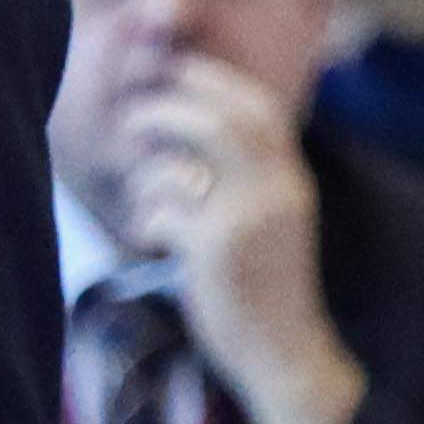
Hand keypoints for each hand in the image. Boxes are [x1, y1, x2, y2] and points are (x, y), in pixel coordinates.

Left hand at [109, 59, 359, 423]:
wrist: (283, 350)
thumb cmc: (261, 284)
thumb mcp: (267, 220)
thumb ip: (245, 177)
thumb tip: (191, 130)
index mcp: (291, 179)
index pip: (259, 108)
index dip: (213, 81)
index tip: (173, 73)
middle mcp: (277, 190)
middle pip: (217, 122)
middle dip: (164, 111)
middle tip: (132, 120)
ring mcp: (248, 219)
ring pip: (176, 169)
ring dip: (144, 179)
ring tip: (145, 203)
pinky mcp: (216, 251)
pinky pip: (161, 214)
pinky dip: (145, 222)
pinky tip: (152, 243)